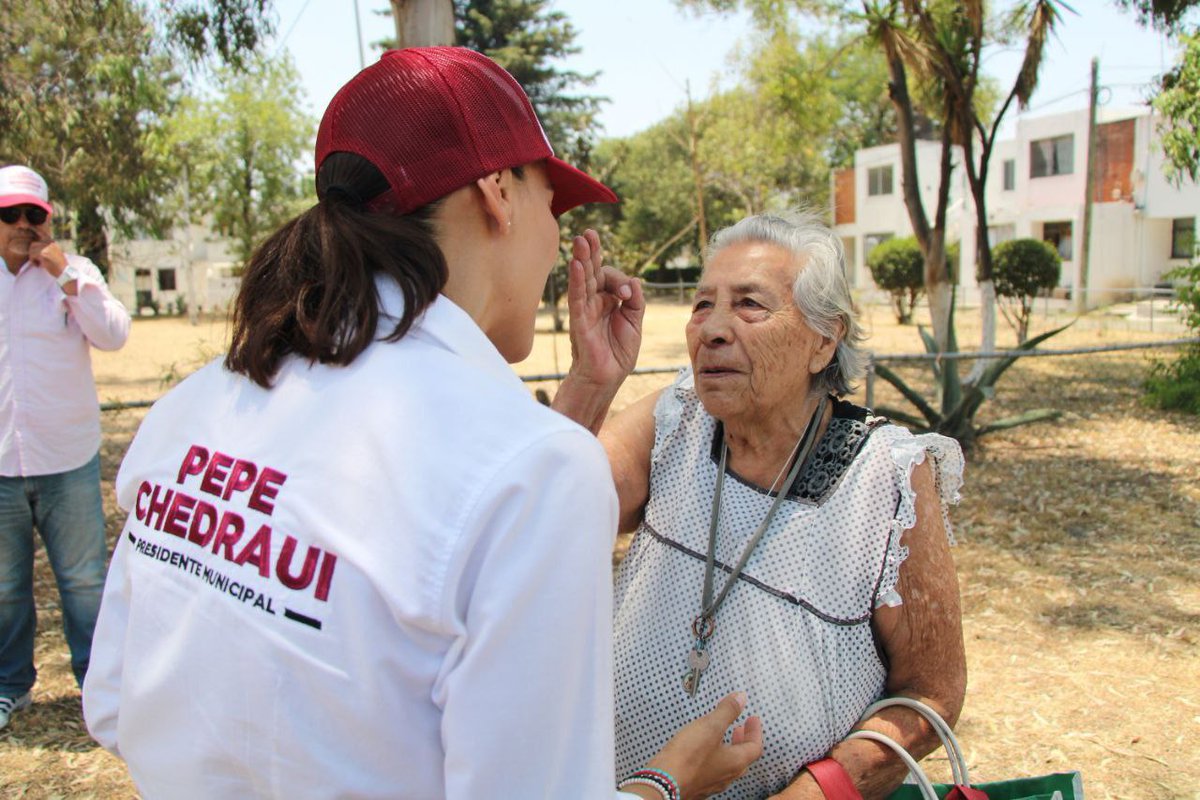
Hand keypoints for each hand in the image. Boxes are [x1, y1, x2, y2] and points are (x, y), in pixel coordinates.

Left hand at [28, 237, 67, 277]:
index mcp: (53, 243)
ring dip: (32, 257)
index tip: (36, 255)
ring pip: (31, 250)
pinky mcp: (43, 253)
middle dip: (33, 252)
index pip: (39, 240)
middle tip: (36, 260)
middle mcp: (49, 243)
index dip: (35, 247)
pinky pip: (32, 255)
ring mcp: (46, 248)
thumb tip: (34, 248)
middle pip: (34, 244)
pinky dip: (33, 261)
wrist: (65, 272)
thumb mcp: (55, 254)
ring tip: (38, 263)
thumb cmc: (60, 266)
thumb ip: (47, 249)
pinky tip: (38, 265)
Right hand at [565, 229, 643, 389]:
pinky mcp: (579, 320)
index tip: (629, 295)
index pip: (612, 278)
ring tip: (580, 239)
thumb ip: (637, 302)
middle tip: (588, 233)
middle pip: (593, 271)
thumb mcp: (635, 324)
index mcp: (609, 300)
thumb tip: (635, 280)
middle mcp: (595, 301)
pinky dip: (576, 280)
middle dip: (592, 252)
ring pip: (583, 279)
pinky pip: (577, 297)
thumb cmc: (618, 353)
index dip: (622, 281)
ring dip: (582, 259)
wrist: (607, 378)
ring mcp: (585, 309)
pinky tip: (575, 264)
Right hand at [644, 692, 763, 799]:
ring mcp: (712, 783)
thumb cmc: (688, 756)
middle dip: (743, 740)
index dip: (756, 731)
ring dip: (729, 749)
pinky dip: (715, 757)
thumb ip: (727, 711)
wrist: (663, 783)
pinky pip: (713, 770)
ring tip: (721, 737)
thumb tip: (741, 698)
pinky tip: (702, 751)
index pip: (755, 747)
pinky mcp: (697, 785)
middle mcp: (727, 776)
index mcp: (736, 762)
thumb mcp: (709, 726)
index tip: (753, 719)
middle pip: (743, 758)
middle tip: (740, 727)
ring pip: (728, 765)